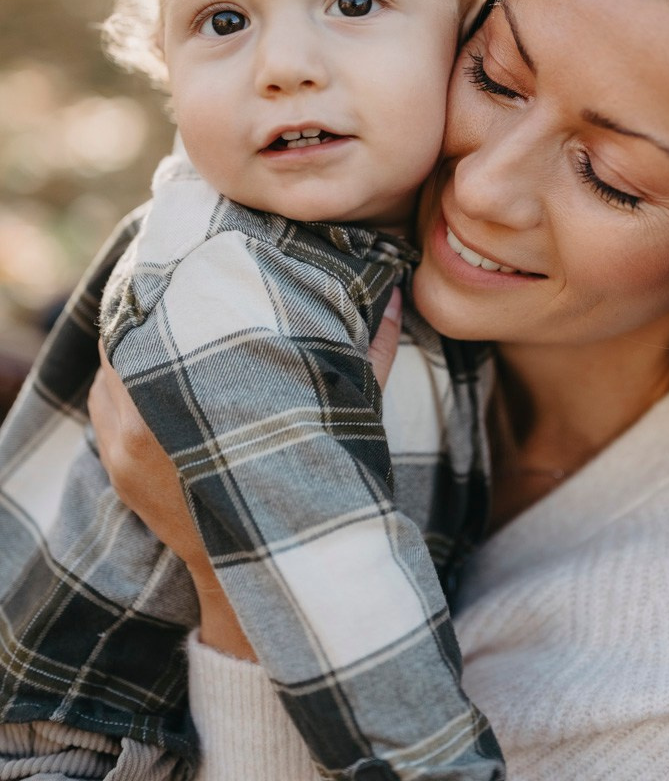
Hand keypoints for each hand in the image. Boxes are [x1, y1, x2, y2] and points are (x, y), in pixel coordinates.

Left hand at [87, 293, 399, 660]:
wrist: (258, 577)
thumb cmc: (309, 492)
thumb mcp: (346, 419)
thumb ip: (372, 353)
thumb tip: (396, 294)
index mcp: (204, 400)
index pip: (169, 316)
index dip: (177, 283)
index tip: (192, 261)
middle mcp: (149, 420)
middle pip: (131, 334)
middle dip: (154, 309)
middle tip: (178, 281)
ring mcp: (123, 446)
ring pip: (111, 366)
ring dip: (134, 343)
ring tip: (163, 318)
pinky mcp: (113, 466)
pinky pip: (102, 401)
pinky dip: (118, 379)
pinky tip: (147, 364)